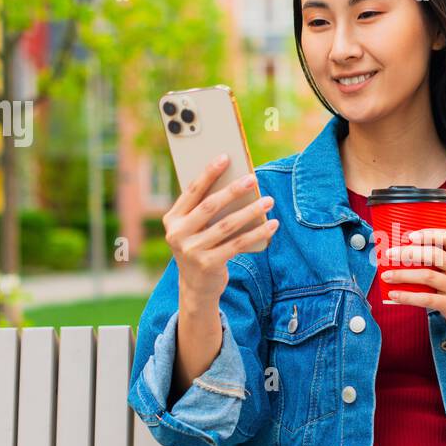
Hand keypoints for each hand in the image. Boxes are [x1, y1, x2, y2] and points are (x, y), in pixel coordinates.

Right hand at [163, 153, 278, 309]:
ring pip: (227, 225)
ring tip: (268, 200)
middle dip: (233, 190)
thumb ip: (206, 210)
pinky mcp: (208, 264)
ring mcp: (191, 251)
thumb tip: (237, 184)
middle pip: (210, 206)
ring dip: (251, 210)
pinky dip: (258, 233)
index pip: (192, 191)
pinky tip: (272, 224)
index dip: (208, 173)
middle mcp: (177, 234)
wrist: (196, 287)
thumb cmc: (200, 248)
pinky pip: (238, 244)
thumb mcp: (195, 229)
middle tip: (253, 178)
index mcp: (172, 219)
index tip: (225, 157)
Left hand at [378, 228, 445, 343]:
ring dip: (403, 274)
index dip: (428, 234)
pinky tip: (393, 295)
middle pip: (434, 255)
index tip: (409, 235)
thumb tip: (403, 257)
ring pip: (428, 275)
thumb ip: (438, 265)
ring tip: (386, 275)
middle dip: (409, 253)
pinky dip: (407, 296)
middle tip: (389, 254)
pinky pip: (426, 298)